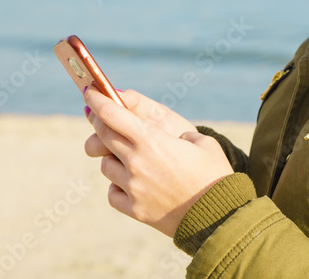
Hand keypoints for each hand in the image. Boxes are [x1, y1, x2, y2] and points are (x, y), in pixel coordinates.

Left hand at [83, 85, 233, 236]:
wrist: (220, 216)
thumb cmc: (215, 174)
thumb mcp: (203, 142)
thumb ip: (179, 133)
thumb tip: (166, 136)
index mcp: (152, 140)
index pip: (111, 114)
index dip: (96, 100)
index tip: (89, 91)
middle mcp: (136, 162)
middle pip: (103, 136)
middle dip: (98, 122)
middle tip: (98, 116)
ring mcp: (133, 188)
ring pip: (105, 165)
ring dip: (113, 157)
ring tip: (128, 157)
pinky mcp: (134, 210)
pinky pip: (113, 192)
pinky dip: (118, 186)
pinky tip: (132, 183)